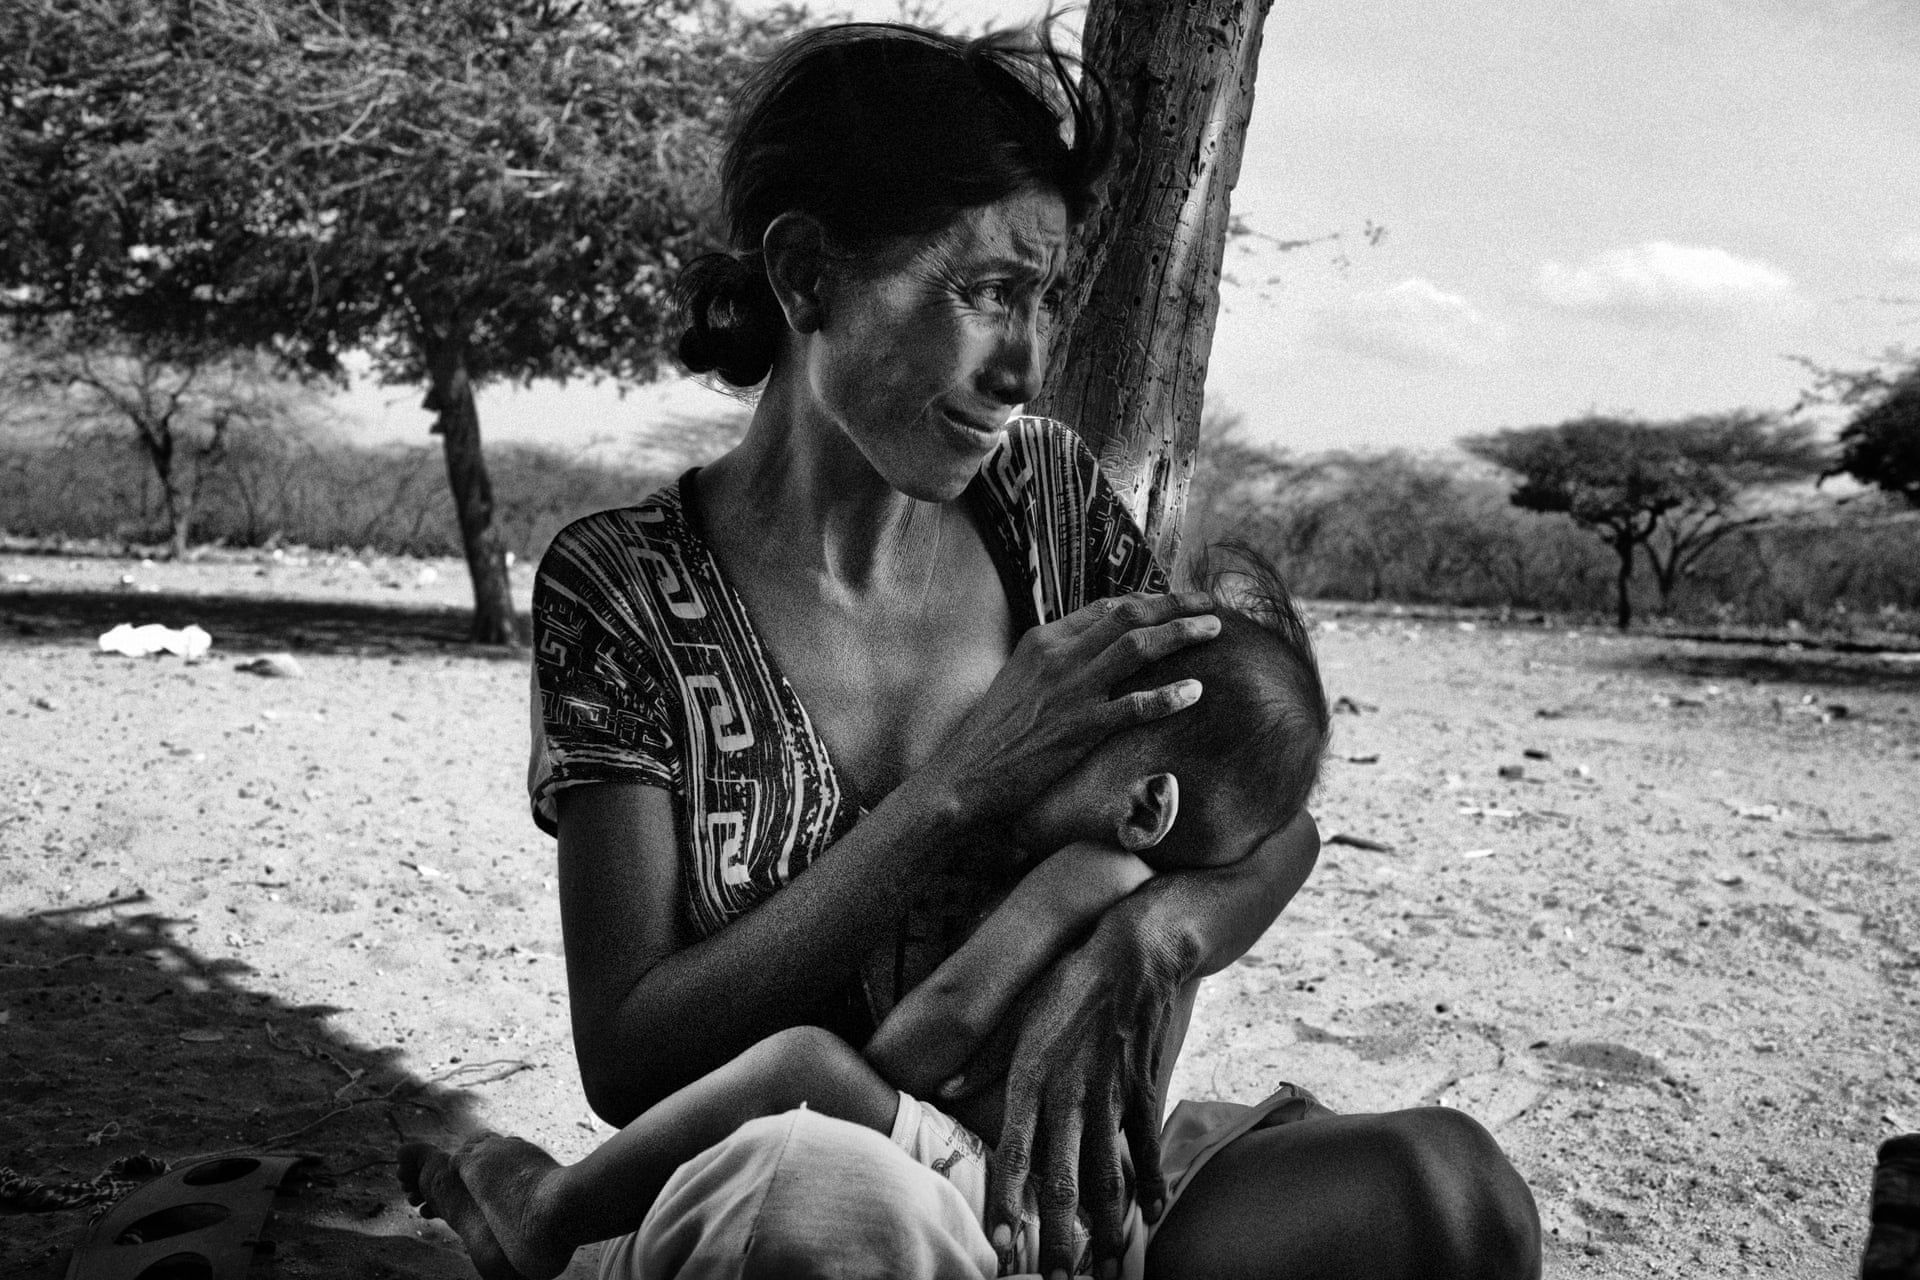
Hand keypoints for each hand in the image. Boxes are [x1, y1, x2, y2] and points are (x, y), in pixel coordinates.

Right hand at [930, 591, 1217, 826]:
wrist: (965, 774)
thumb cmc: (992, 734)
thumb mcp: (1018, 680)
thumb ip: (1053, 661)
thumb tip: (1089, 651)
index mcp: (1042, 639)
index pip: (1105, 607)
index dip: (1147, 600)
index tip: (1175, 601)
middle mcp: (1059, 656)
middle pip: (1128, 616)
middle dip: (1175, 605)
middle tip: (1209, 604)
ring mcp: (1071, 690)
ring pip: (1137, 648)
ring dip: (1181, 635)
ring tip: (1213, 631)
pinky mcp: (1080, 728)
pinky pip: (1135, 706)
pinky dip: (1168, 695)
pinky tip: (1195, 691)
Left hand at [966, 897, 1192, 1278]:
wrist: (1133, 956)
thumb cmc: (1069, 984)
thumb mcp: (1018, 1017)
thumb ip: (983, 1059)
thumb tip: (944, 1089)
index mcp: (1032, 1080)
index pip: (1013, 1152)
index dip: (1006, 1200)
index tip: (1001, 1242)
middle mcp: (1069, 1096)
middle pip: (1062, 1180)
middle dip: (1059, 1237)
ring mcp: (1110, 1098)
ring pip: (1106, 1176)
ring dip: (1104, 1228)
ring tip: (1103, 1267)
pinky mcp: (1143, 1092)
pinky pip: (1146, 1148)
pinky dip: (1149, 1184)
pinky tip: (1149, 1216)